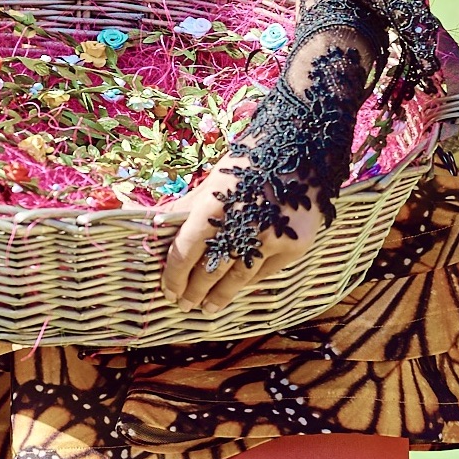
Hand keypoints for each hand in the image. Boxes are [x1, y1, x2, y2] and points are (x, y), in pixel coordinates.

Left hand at [158, 154, 324, 313]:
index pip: (186, 252)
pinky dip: (247, 282)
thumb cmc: (249, 161)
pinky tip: (236, 288)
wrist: (300, 150)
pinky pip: (263, 273)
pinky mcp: (294, 245)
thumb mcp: (213, 180)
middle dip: (194, 291)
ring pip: (237, 279)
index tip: (168, 290)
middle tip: (184, 305)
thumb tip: (158, 226)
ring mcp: (271, 238)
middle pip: (210, 270)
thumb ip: (188, 208)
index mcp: (215, 206)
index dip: (174, 275)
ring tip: (207, 308)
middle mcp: (242, 226)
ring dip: (219, 297)